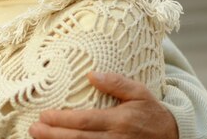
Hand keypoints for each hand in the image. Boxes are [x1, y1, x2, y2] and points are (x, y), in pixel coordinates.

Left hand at [29, 72, 178, 138]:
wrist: (172, 136)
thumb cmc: (151, 112)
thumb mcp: (139, 92)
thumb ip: (117, 83)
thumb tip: (92, 74)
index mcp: (119, 120)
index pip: (85, 121)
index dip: (63, 120)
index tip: (44, 115)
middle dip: (54, 135)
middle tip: (34, 129)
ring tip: (39, 137)